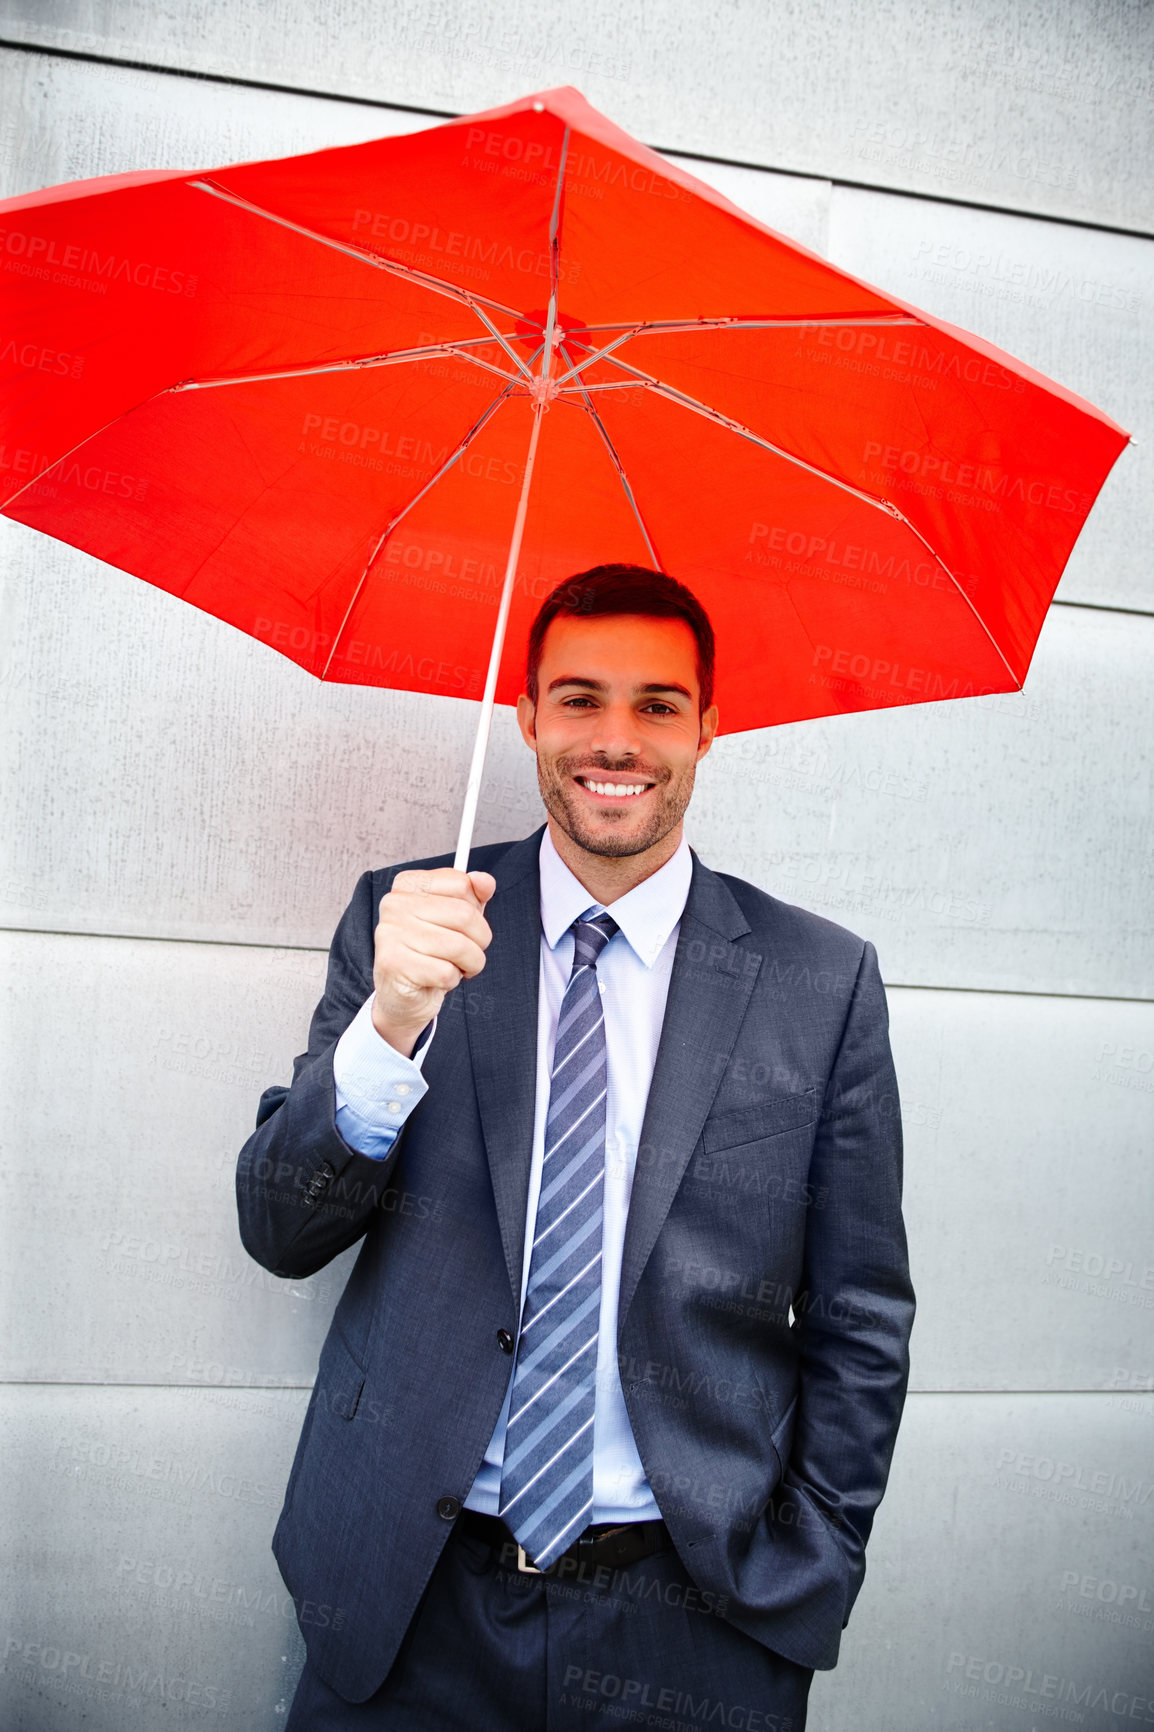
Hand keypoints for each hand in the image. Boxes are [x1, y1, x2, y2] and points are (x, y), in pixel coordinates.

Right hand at [370, 868, 495, 1055]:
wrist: (403, 995)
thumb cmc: (431, 952)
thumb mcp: (457, 919)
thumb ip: (473, 896)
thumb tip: (485, 881)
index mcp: (409, 884)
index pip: (462, 884)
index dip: (476, 910)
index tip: (466, 925)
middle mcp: (395, 903)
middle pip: (465, 915)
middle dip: (480, 940)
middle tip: (469, 952)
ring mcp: (391, 933)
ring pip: (459, 946)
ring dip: (469, 963)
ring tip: (455, 966)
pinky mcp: (393, 963)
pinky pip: (446, 972)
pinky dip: (451, 980)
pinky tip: (436, 979)